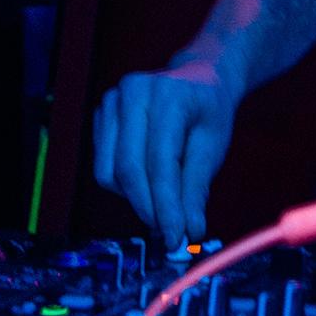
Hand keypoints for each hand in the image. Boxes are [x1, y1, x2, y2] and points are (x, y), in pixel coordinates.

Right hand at [93, 59, 237, 250]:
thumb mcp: (214, 145)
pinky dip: (123, 184)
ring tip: (161, 201)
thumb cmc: (208, 110)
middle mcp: (134, 91)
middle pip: (129, 168)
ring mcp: (112, 100)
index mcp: (169, 94)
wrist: (197, 77)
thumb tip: (189, 232)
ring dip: (134, 198)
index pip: (161, 162)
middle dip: (148, 207)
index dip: (166, 206)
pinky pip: (103, 165)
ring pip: (109, 171)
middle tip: (168, 232)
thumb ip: (197, 188)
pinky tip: (147, 179)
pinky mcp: (100, 114)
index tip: (176, 237)